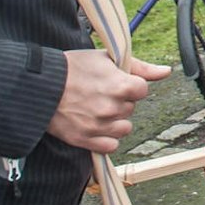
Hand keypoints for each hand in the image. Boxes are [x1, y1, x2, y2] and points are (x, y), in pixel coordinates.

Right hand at [48, 50, 169, 153]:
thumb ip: (140, 67)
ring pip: (124, 128)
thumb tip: (167, 71)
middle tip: (98, 92)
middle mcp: (111, 108)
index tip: (114, 81)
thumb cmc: (72, 67)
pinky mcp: (86, 140)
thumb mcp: (105, 58)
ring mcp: (99, 126)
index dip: (130, 85)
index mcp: (120, 86)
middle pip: (131, 108)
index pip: (142, 90)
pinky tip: (93, 124)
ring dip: (115, 120)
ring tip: (95, 108)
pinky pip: (111, 145)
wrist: (37, 85)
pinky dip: (105, 137)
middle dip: (120, 101)